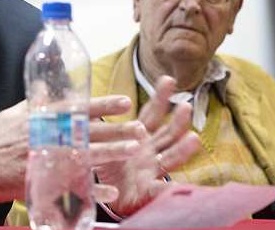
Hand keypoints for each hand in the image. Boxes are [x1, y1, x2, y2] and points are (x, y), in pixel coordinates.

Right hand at [0, 95, 143, 215]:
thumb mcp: (13, 113)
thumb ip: (35, 101)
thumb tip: (47, 83)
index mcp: (40, 118)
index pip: (76, 107)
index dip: (102, 104)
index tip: (124, 100)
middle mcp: (45, 136)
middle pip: (86, 131)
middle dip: (115, 129)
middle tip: (139, 127)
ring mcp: (44, 160)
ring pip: (84, 156)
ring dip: (111, 154)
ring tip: (133, 151)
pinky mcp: (41, 182)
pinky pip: (70, 188)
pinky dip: (91, 192)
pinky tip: (109, 194)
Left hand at [93, 76, 200, 216]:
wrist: (110, 194)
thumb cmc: (109, 161)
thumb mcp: (101, 139)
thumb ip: (95, 120)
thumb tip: (80, 95)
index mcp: (141, 137)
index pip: (151, 114)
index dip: (160, 98)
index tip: (167, 80)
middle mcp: (151, 152)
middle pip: (168, 134)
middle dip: (178, 121)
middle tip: (185, 106)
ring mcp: (152, 172)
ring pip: (170, 159)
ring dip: (183, 150)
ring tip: (194, 139)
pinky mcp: (146, 192)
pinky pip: (157, 191)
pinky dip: (166, 190)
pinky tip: (176, 188)